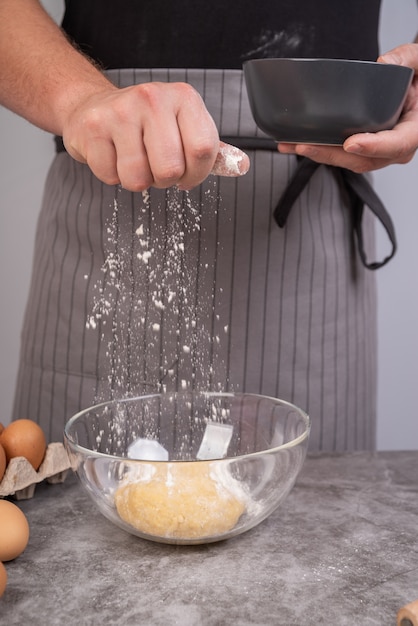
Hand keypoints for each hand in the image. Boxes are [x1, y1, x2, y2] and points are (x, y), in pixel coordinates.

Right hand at [62, 81, 248, 190]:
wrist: (95, 108)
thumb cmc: (146, 125)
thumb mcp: (184, 128)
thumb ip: (212, 150)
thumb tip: (241, 165)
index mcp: (183, 98)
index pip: (203, 150)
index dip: (196, 175)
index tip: (187, 177)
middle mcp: (153, 98)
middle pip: (170, 169)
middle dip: (164, 180)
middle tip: (156, 167)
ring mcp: (120, 111)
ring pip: (138, 178)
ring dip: (137, 180)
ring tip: (133, 159)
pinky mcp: (93, 128)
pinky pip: (110, 176)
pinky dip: (112, 175)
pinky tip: (112, 155)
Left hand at [277, 43, 417, 172]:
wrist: (417, 90)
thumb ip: (407, 59)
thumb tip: (384, 62)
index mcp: (414, 130)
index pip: (396, 144)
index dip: (372, 146)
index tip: (351, 143)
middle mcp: (396, 147)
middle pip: (363, 159)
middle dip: (331, 154)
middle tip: (305, 145)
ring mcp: (379, 152)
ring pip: (348, 161)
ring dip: (318, 154)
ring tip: (291, 145)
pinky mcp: (363, 149)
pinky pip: (341, 155)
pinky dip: (320, 150)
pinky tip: (298, 143)